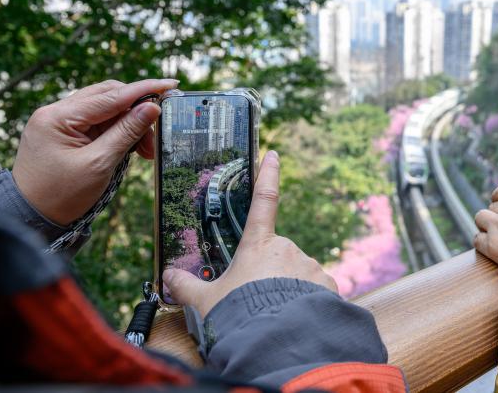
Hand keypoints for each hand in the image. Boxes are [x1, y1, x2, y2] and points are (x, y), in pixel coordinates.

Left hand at [12, 78, 177, 224]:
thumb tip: (151, 108)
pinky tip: (129, 147)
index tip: (170, 84)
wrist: (31, 218)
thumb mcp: (99, 164)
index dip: (143, 90)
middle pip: (107, 97)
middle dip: (137, 111)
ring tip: (145, 150)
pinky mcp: (63, 133)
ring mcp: (58, 122)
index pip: (110, 95)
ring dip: (128, 124)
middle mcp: (55, 112)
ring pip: (104, 110)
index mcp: (58, 116)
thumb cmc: (61, 196)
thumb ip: (126, 132)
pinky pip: (96, 123)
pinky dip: (116, 132)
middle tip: (157, 132)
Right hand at [163, 150, 336, 316]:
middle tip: (253, 299)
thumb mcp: (205, 302)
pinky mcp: (327, 286)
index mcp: (258, 245)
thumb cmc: (239, 316)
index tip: (273, 155)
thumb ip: (186, 286)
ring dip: (285, 288)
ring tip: (272, 313)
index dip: (267, 175)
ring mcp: (309, 266)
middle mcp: (286, 249)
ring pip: (295, 273)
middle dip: (266, 273)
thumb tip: (169, 276)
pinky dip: (304, 300)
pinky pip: (314, 289)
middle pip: (275, 254)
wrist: (277, 342)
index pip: (262, 200)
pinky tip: (293, 317)